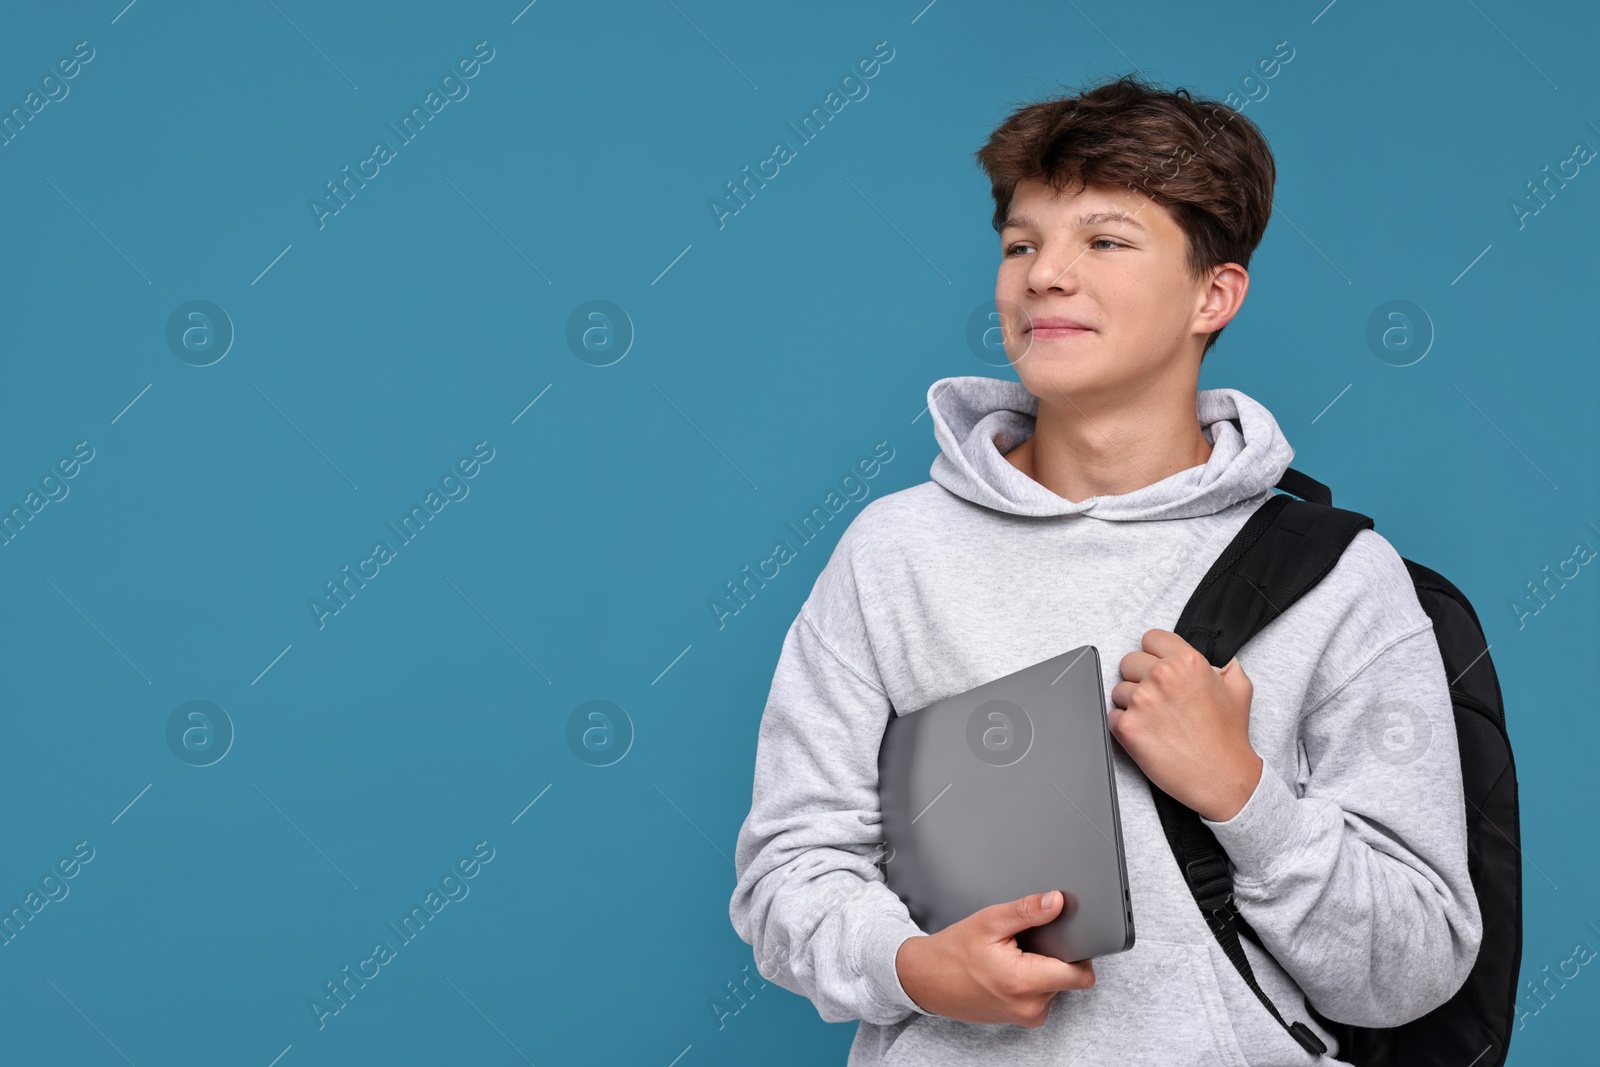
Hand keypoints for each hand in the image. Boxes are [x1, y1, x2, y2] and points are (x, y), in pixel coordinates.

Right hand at [895, 890, 1094, 1025]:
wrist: (925, 980)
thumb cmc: (952, 952)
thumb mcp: (989, 922)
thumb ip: (1027, 911)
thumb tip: (1057, 901)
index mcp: (1025, 982)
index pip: (1081, 975)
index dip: (1079, 952)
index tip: (1066, 937)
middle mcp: (1029, 1006)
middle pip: (1068, 978)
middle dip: (1055, 957)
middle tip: (1026, 943)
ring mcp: (1025, 1016)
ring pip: (1055, 987)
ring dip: (1042, 970)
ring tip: (1013, 956)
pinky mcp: (1020, 1019)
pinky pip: (1040, 997)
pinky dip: (1032, 981)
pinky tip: (1008, 969)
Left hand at [1109, 628, 1262, 822]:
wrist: (1223, 779)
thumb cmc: (1230, 738)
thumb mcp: (1240, 689)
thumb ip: (1225, 665)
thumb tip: (1216, 660)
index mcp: (1187, 661)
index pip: (1151, 638)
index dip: (1155, 655)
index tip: (1159, 669)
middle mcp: (1162, 676)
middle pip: (1129, 661)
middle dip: (1140, 678)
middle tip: (1159, 700)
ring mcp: (1142, 701)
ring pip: (1118, 689)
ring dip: (1132, 704)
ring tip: (1157, 721)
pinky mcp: (1127, 727)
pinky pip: (1111, 715)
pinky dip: (1124, 725)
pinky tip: (1147, 735)